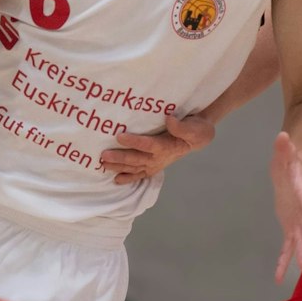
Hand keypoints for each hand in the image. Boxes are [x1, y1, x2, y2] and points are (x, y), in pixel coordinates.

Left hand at [100, 114, 214, 184]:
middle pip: (137, 159)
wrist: (198, 137)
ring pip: (134, 167)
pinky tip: (116, 180)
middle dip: (120, 158)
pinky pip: (139, 174)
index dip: (134, 141)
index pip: (149, 144)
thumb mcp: (196, 127)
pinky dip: (128, 178)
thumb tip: (169, 120)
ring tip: (103, 164)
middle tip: (104, 156)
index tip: (119, 136)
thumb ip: (183, 127)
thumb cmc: (197, 130)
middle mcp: (159, 158)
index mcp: (168, 146)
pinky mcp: (153, 165)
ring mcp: (155, 163)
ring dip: (118, 167)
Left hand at [270, 132, 301, 283]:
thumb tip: (282, 135)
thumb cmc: (289, 166)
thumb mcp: (283, 156)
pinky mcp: (291, 231)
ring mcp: (298, 222)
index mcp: (301, 190)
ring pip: (299, 239)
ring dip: (300, 252)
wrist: (294, 180)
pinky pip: (287, 249)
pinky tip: (278, 278)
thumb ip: (283, 148)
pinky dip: (283, 262)